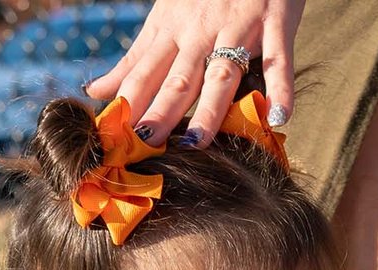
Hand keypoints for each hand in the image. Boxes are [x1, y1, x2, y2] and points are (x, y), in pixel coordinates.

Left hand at [83, 0, 301, 148]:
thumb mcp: (163, 19)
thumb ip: (135, 59)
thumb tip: (96, 90)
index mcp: (170, 31)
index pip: (144, 73)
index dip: (129, 103)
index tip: (114, 136)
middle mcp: (200, 32)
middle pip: (178, 78)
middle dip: (161, 110)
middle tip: (146, 142)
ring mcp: (238, 27)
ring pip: (221, 72)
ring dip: (210, 108)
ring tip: (198, 141)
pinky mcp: (275, 23)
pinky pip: (278, 60)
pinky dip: (280, 88)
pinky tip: (278, 117)